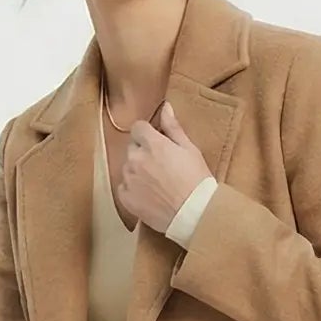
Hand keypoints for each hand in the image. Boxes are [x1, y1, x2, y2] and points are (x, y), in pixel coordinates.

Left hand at [113, 100, 212, 232]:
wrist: (194, 213)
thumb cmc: (196, 180)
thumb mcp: (190, 149)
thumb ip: (173, 127)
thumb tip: (165, 107)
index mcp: (153, 144)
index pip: (137, 127)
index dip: (147, 133)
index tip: (156, 142)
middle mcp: (136, 159)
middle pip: (132, 148)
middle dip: (142, 152)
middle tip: (160, 165)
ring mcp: (129, 180)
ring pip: (127, 168)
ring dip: (137, 170)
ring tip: (156, 182)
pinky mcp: (126, 199)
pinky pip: (123, 188)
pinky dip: (133, 189)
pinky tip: (149, 195)